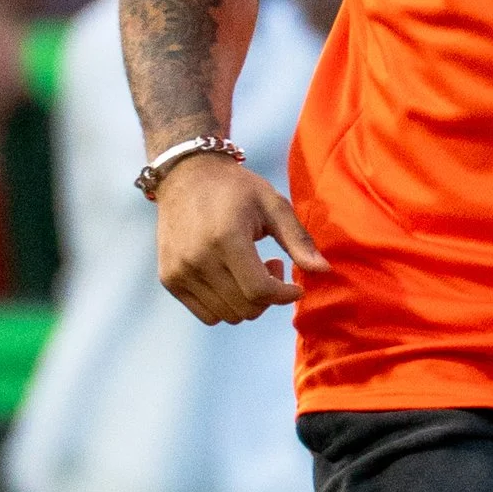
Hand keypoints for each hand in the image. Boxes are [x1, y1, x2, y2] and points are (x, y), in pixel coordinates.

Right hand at [153, 152, 325, 322]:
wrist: (186, 175)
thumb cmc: (236, 189)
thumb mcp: (273, 205)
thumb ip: (298, 240)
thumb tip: (323, 270)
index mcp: (226, 237)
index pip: (259, 291)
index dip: (283, 295)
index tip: (296, 287)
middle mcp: (198, 258)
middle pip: (245, 308)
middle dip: (268, 297)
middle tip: (271, 266)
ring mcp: (179, 271)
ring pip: (227, 316)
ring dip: (247, 302)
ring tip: (250, 270)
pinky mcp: (169, 278)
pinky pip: (207, 315)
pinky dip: (225, 305)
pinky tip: (231, 278)